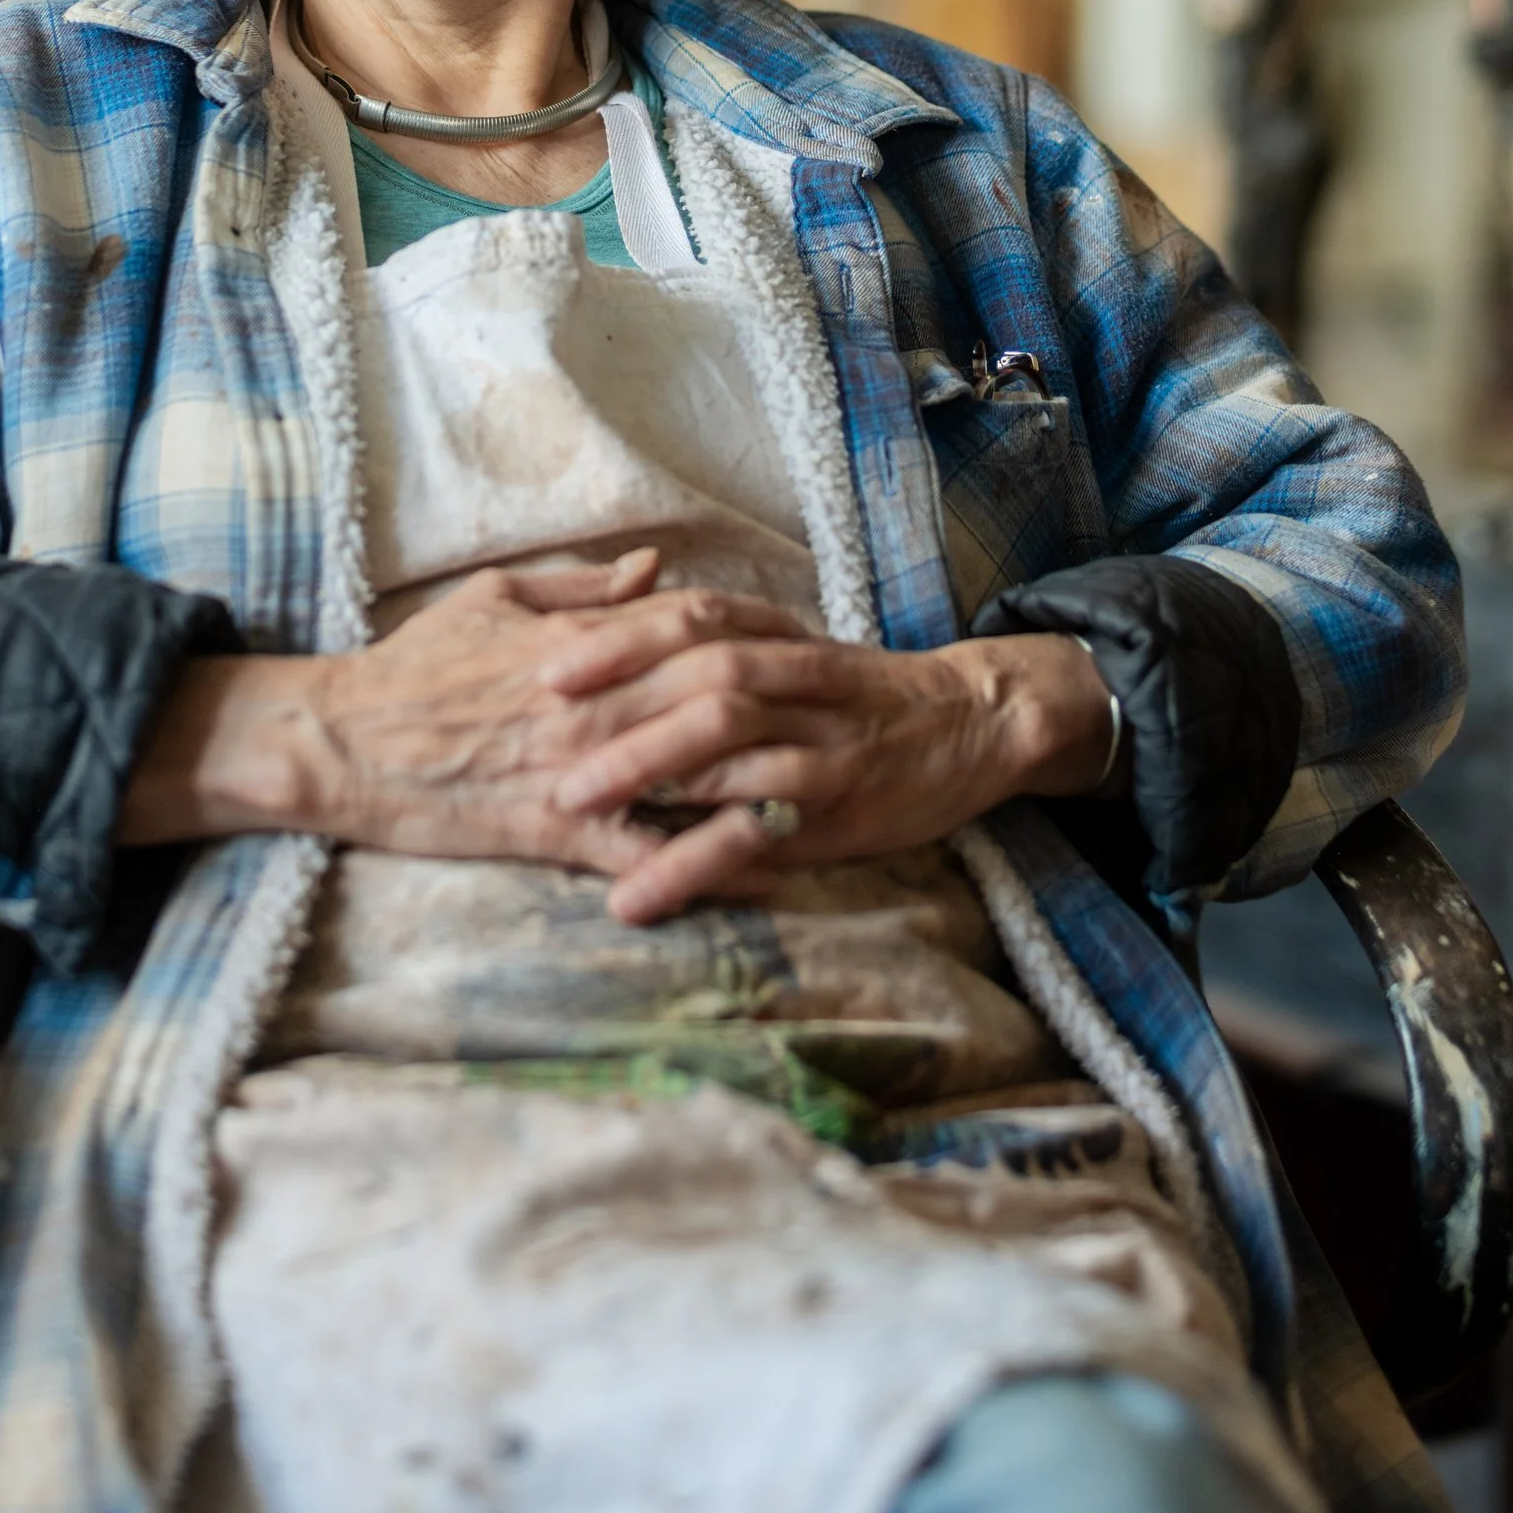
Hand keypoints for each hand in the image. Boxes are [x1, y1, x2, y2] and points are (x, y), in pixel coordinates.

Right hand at [124, 549, 809, 882]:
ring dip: (769, 781)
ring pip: (696, 771)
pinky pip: (651, 853)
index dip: (758, 633)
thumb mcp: (493, 599)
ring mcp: (579, 769)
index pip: (691, 624)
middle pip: (715, 694)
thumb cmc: (411, 668)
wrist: (341, 743)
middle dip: (787, 705)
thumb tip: (654, 566)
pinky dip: (711, 864)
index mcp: (580, 642)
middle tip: (850, 716)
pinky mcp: (558, 833)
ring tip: (839, 792)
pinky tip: (767, 873)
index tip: (808, 644)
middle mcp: (593, 701)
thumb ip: (581, 587)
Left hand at [538, 589, 1119, 923]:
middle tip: (540, 731)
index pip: (695, 619)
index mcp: (783, 640)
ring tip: (570, 805)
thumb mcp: (799, 650)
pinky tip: (635, 893)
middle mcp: (801, 683)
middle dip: (618, 702)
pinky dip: (692, 862)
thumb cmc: (863, 695)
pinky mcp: (837, 811)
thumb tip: (624, 634)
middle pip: (703, 676)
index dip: (619, 636)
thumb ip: (726, 641)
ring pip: (731, 746)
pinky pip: (758, 835)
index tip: (545, 660)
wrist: (972, 725)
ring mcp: (822, 747)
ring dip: (645, 771)